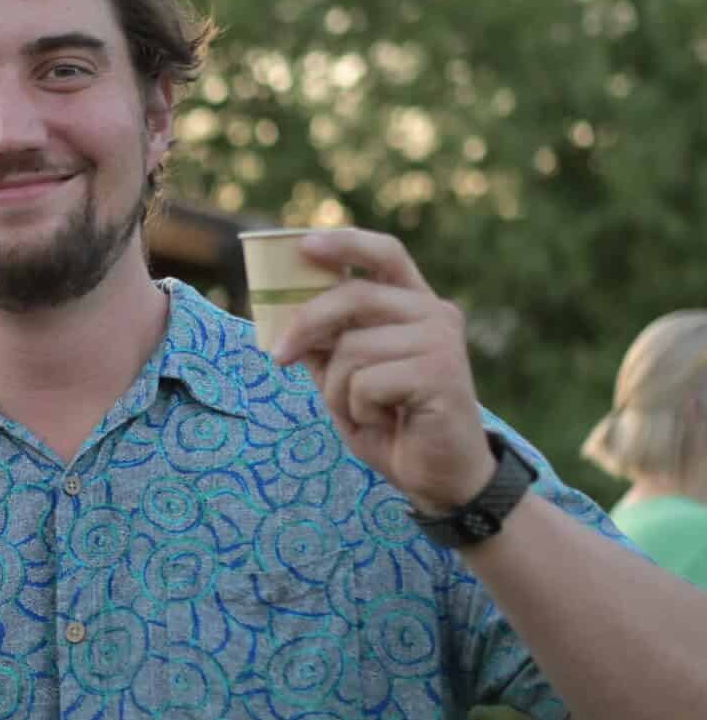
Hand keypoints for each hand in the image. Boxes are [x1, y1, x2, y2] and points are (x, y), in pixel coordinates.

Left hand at [271, 229, 495, 513]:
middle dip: (305, 325)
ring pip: (352, 348)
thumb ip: (324, 345)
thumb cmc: (391, 422)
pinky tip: (388, 419)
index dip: (344, 244)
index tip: (302, 245)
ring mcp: (441, 341)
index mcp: (413, 305)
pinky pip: (367, 382)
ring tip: (364, 409)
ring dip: (338, 389)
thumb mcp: (344, 379)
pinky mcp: (441, 374)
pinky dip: (360, 409)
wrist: (438, 475)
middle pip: (353, 296)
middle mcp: (433, 313)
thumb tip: (280, 313)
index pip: (384, 254)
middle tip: (279, 357)